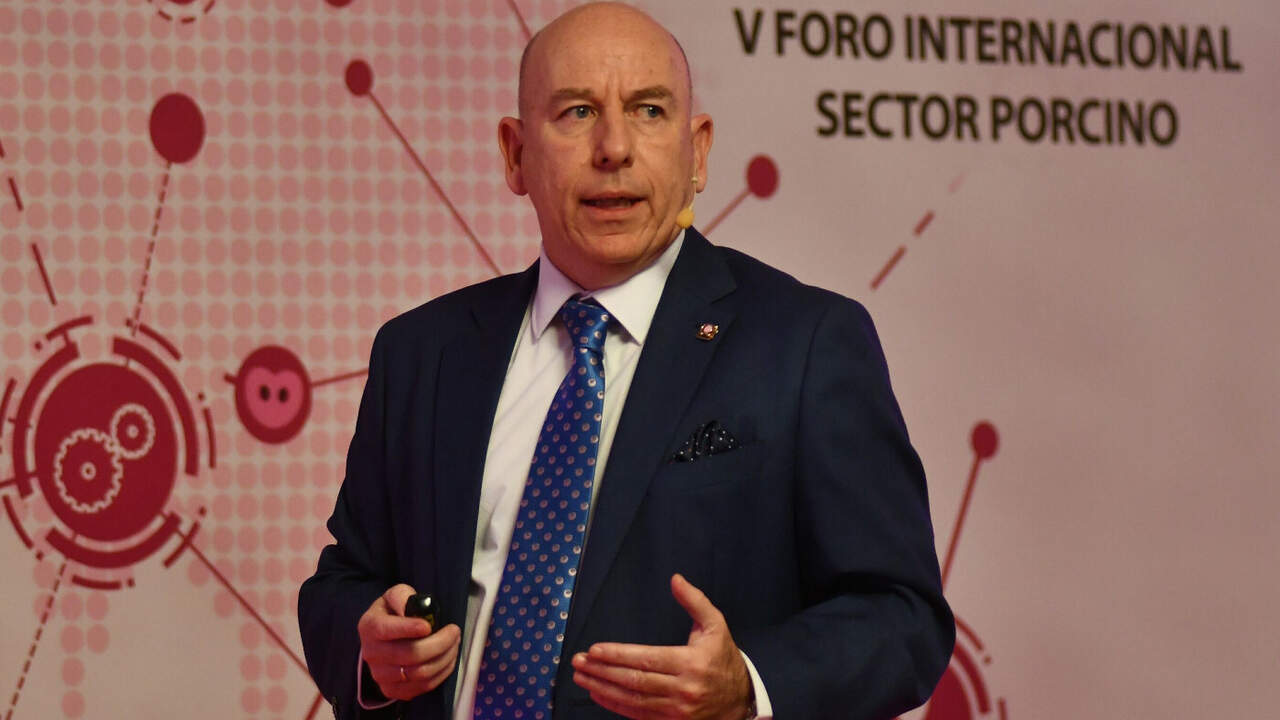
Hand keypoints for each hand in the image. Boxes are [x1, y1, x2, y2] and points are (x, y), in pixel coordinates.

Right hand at [357, 584, 460, 701]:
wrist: (382, 638)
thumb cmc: (393, 612)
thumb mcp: (396, 595)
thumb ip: (403, 596)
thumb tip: (416, 610)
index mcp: (369, 626)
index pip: (386, 630)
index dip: (408, 629)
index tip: (428, 626)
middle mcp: (371, 653)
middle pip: (410, 654)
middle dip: (440, 643)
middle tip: (454, 632)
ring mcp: (380, 674)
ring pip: (420, 673)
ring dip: (444, 658)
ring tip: (454, 644)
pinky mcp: (391, 689)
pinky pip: (422, 687)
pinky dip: (441, 673)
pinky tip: (447, 659)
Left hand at [571, 574, 752, 719]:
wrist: (742, 701)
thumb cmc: (724, 659)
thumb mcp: (715, 626)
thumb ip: (695, 601)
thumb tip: (675, 579)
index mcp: (691, 663)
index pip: (647, 659)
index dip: (618, 655)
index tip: (594, 650)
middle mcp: (683, 689)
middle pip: (635, 681)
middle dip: (603, 671)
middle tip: (578, 662)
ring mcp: (676, 711)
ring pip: (633, 700)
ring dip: (603, 688)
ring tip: (581, 677)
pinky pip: (638, 715)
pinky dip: (615, 705)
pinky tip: (598, 694)